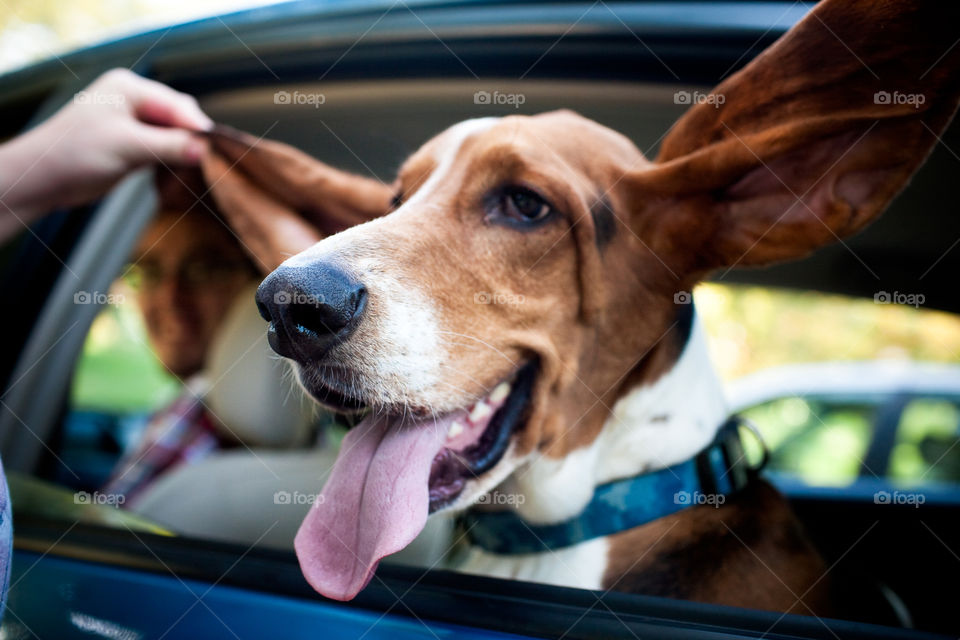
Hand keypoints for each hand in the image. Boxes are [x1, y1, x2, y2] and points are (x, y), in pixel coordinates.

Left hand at [0, 68, 212, 236]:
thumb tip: (206, 150)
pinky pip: (165, 149)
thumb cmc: (75, 154)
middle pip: (179, 118)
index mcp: (130, 88)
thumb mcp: (127, 147)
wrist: (44, 180)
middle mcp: (134, 101)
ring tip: (196, 172)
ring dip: (184, 153)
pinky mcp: (134, 145)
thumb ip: (168, 146)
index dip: (198, 127)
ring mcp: (134, 123)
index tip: (217, 150)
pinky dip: (173, 161)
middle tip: (208, 164)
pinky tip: (178, 174)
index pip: (178, 104)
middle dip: (192, 140)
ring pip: (174, 135)